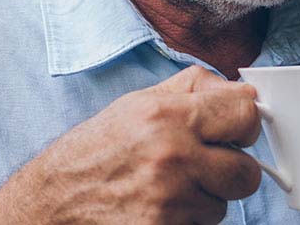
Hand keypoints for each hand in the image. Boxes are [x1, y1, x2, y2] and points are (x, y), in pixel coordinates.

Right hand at [0, 65, 262, 224]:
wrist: (51, 203)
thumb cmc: (97, 149)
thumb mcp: (139, 102)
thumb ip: (194, 89)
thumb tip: (244, 89)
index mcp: (167, 116)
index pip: (246, 114)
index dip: (246, 122)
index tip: (235, 128)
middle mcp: (171, 157)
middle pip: (248, 171)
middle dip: (232, 170)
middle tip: (206, 165)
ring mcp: (169, 202)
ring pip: (225, 205)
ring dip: (205, 198)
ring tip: (169, 187)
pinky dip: (189, 220)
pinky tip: (160, 207)